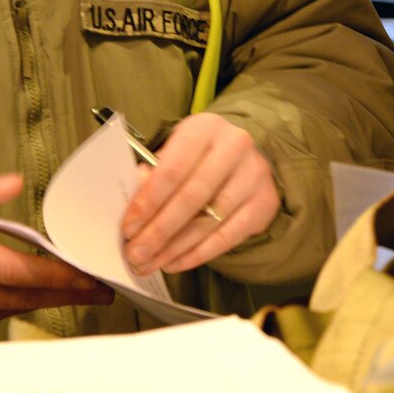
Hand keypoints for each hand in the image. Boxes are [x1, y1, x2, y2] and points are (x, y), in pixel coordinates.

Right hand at [0, 169, 112, 340]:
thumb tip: (15, 183)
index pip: (12, 270)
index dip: (54, 276)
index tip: (87, 277)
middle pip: (18, 297)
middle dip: (63, 293)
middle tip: (99, 290)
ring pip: (4, 310)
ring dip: (40, 302)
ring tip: (76, 292)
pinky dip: (7, 307)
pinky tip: (30, 297)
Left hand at [120, 113, 279, 274]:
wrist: (245, 157)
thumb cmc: (200, 156)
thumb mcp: (175, 154)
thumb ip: (154, 177)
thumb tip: (136, 211)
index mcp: (204, 128)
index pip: (172, 170)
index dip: (148, 202)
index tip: (129, 228)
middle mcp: (234, 146)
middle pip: (191, 198)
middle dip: (159, 231)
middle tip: (136, 254)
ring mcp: (254, 175)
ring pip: (209, 221)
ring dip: (175, 248)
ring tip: (152, 264)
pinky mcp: (264, 201)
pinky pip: (228, 236)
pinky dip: (198, 254)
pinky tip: (176, 263)